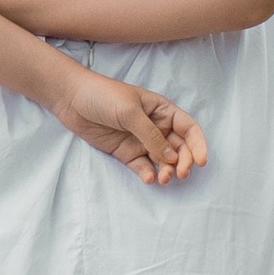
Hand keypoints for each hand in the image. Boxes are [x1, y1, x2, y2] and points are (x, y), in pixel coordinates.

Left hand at [46, 61, 206, 184]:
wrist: (72, 99)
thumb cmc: (103, 95)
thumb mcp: (130, 112)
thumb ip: (151, 135)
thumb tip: (172, 157)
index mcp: (161, 110)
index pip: (188, 128)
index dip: (198, 144)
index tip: (201, 162)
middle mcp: (155, 126)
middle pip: (179, 148)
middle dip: (184, 162)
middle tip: (180, 174)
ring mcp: (141, 141)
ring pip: (162, 161)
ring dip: (166, 171)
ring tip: (163, 179)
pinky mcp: (126, 153)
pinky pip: (143, 167)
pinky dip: (148, 174)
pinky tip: (148, 178)